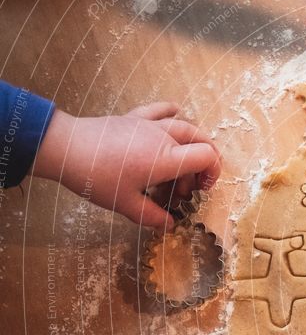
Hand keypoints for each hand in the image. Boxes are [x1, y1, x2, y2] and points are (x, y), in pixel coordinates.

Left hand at [34, 102, 221, 228]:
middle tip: (195, 183)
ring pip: (185, 126)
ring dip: (193, 144)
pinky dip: (173, 113)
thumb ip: (152, 216)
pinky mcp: (134, 118)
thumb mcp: (126, 204)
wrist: (64, 148)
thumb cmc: (96, 177)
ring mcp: (149, 125)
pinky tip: (176, 114)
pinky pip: (162, 110)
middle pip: (201, 140)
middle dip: (206, 162)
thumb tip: (169, 224)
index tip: (202, 189)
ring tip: (185, 163)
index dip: (213, 172)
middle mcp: (163, 137)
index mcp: (166, 159)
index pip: (207, 156)